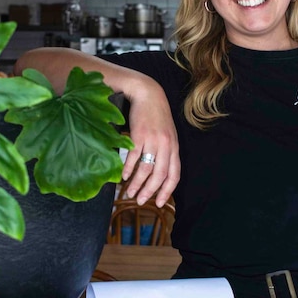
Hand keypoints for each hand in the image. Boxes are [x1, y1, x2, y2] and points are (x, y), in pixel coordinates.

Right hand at [119, 82, 180, 207]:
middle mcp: (165, 146)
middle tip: (140, 201)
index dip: (167, 191)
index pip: (174, 175)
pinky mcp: (139, 135)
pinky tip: (122, 176)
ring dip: (136, 184)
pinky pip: (133, 157)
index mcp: (174, 147)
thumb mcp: (167, 134)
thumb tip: (159, 172)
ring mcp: (152, 141)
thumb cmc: (157, 116)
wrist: (148, 94)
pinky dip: (127, 169)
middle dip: (150, 192)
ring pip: (145, 169)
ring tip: (129, 192)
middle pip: (160, 175)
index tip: (159, 203)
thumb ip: (166, 152)